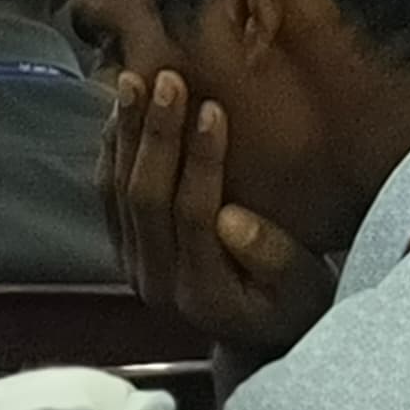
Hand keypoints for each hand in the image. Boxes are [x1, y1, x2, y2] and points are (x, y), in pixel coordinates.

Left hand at [104, 70, 330, 357]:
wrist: (257, 329)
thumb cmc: (292, 300)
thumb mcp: (302, 287)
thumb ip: (272, 257)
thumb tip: (230, 219)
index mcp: (206, 295)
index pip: (194, 217)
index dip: (201, 161)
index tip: (212, 109)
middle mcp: (158, 283)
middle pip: (147, 198)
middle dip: (157, 134)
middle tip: (168, 80)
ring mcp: (134, 265)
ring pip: (119, 191)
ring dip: (127, 132)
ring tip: (134, 80)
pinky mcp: (122, 247)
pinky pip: (107, 191)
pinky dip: (112, 147)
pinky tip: (120, 109)